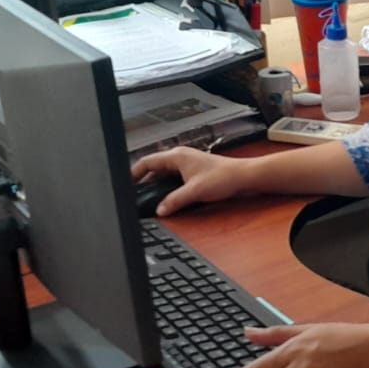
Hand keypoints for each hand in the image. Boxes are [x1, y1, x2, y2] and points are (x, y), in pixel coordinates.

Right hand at [131, 147, 255, 214]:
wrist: (244, 177)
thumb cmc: (223, 178)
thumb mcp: (194, 192)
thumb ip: (174, 201)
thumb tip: (159, 210)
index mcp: (176, 156)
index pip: (146, 162)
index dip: (133, 173)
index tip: (124, 183)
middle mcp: (180, 157)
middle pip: (153, 167)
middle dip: (143, 180)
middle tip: (134, 193)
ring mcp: (187, 163)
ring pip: (163, 173)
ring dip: (156, 184)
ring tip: (147, 196)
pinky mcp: (193, 171)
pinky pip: (173, 177)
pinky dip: (166, 186)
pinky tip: (166, 197)